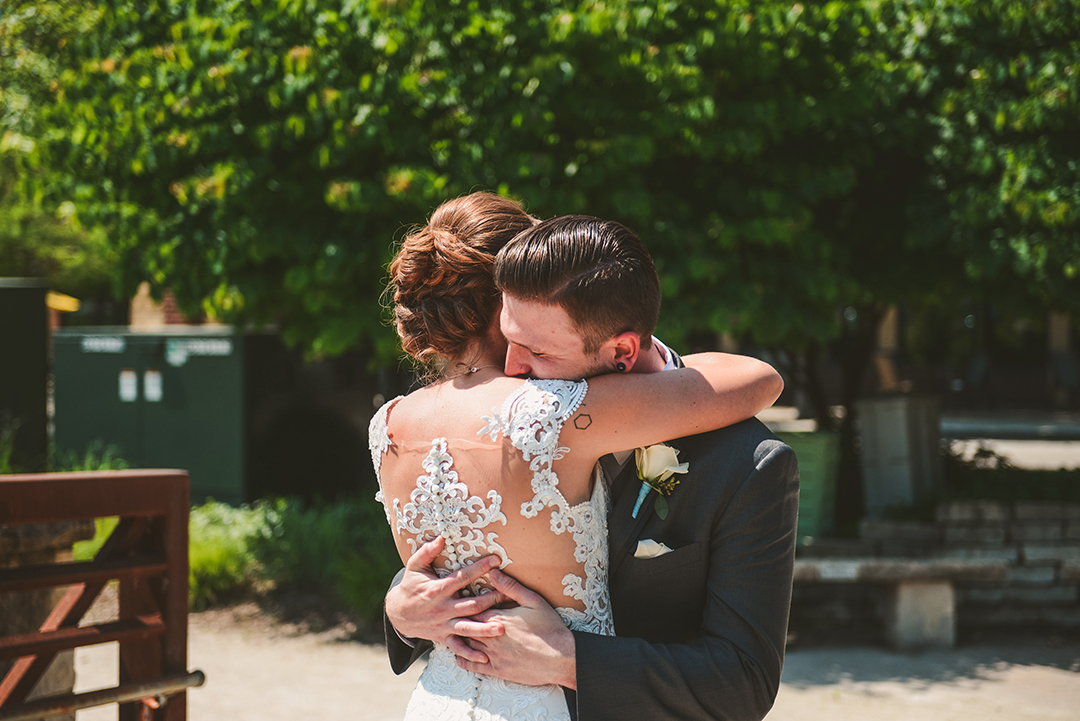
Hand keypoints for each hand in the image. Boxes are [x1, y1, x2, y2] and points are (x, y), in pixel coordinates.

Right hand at [385, 536, 505, 662]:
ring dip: (484, 629)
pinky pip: (458, 647)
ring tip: (501, 629)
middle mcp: (443, 608)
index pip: (463, 577)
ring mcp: (444, 625)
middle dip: (491, 600)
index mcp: (438, 590)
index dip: (480, 568)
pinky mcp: (444, 637)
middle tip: (509, 594)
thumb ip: (426, 552)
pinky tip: (485, 658)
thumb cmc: (411, 586)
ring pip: (467, 627)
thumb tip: (441, 537)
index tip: (496, 560)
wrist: (399, 614)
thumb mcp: (414, 567)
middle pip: (471, 604)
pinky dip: (470, 654)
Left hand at [456, 568, 576, 688]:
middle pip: (465, 627)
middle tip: (449, 616)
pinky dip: (464, 660)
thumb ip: (510, 587)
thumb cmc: (549, 628)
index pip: (471, 609)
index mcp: (498, 619)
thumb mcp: (533, 601)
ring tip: (452, 633)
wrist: (560, 657)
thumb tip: (493, 571)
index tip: (459, 600)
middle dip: (458, 621)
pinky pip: (474, 666)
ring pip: (466, 646)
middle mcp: (491, 637)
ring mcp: (493, 655)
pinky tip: (460, 656)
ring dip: (459, 640)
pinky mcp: (498, 670)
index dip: (464, 604)